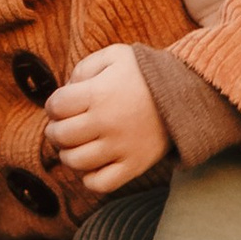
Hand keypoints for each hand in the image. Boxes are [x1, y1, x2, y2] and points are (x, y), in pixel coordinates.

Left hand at [44, 40, 171, 194]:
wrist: (187, 93)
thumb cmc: (146, 73)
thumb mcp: (115, 56)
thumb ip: (84, 68)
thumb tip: (64, 91)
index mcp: (99, 93)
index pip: (56, 106)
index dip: (53, 105)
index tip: (62, 105)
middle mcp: (107, 123)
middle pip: (60, 136)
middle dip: (55, 130)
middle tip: (63, 126)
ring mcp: (121, 147)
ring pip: (75, 162)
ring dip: (68, 154)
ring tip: (77, 145)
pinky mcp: (134, 166)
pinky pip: (99, 184)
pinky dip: (89, 177)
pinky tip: (93, 163)